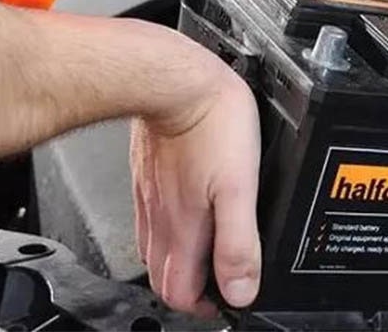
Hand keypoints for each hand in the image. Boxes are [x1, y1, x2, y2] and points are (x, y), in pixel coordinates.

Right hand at [130, 68, 261, 315]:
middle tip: (218, 287)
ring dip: (178, 265)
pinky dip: (168, 234)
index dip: (203, 308)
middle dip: (189, 293)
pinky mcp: (147, 176)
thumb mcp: (239, 187)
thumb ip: (238, 242)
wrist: (174, 78)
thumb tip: (240, 290)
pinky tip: (187, 218)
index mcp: (183, 228)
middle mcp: (160, 218)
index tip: (225, 303)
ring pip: (154, 251)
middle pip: (163, 279)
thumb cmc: (211, 123)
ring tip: (207, 259)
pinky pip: (151, 220)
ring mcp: (150, 197)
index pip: (179, 293)